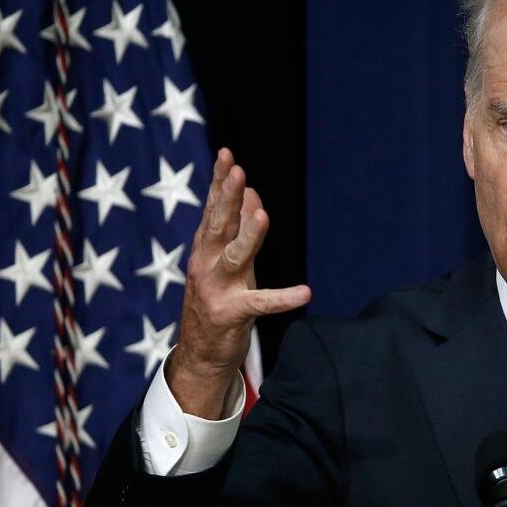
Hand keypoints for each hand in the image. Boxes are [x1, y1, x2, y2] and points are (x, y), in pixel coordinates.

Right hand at [167, 148, 310, 418]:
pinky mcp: (232, 314)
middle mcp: (205, 264)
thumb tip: (250, 191)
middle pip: (218, 226)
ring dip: (249, 236)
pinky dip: (284, 298)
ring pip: (235, 257)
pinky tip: (305, 292)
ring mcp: (217, 289)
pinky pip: (262, 303)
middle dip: (226, 198)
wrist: (201, 352)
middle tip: (237, 172)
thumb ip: (238, 227)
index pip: (213, 208)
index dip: (219, 182)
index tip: (227, 154)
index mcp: (205, 248)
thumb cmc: (218, 299)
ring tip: (262, 215)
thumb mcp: (228, 259)